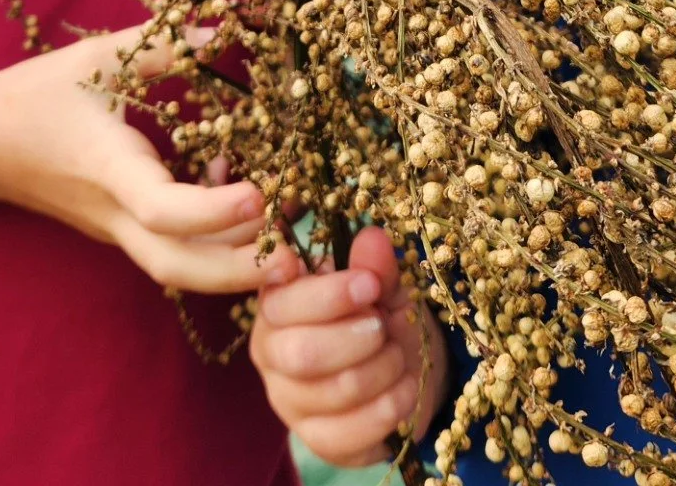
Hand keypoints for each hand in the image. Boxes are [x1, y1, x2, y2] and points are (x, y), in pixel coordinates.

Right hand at [0, 26, 299, 293]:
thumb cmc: (36, 95)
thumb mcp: (100, 58)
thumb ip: (164, 42)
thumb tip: (225, 25)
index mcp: (109, 170)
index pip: (164, 210)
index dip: (215, 211)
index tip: (262, 195)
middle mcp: (115, 213)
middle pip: (179, 268)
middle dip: (240, 271)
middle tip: (298, 259)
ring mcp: (117, 230)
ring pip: (179, 270)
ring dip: (236, 264)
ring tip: (294, 238)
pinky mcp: (122, 230)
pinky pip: (173, 252)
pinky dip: (215, 242)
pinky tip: (246, 199)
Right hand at [250, 225, 449, 467]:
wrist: (403, 365)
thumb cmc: (381, 312)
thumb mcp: (383, 283)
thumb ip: (375, 264)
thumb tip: (372, 237)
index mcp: (278, 303)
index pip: (285, 302)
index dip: (331, 295)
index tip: (371, 286)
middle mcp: (271, 352)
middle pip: (302, 353)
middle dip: (359, 337)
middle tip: (384, 325)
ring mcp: (288, 400)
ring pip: (333, 392)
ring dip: (383, 369)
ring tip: (398, 354)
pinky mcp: (314, 438)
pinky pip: (348, 433)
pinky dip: (389, 407)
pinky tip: (404, 389)